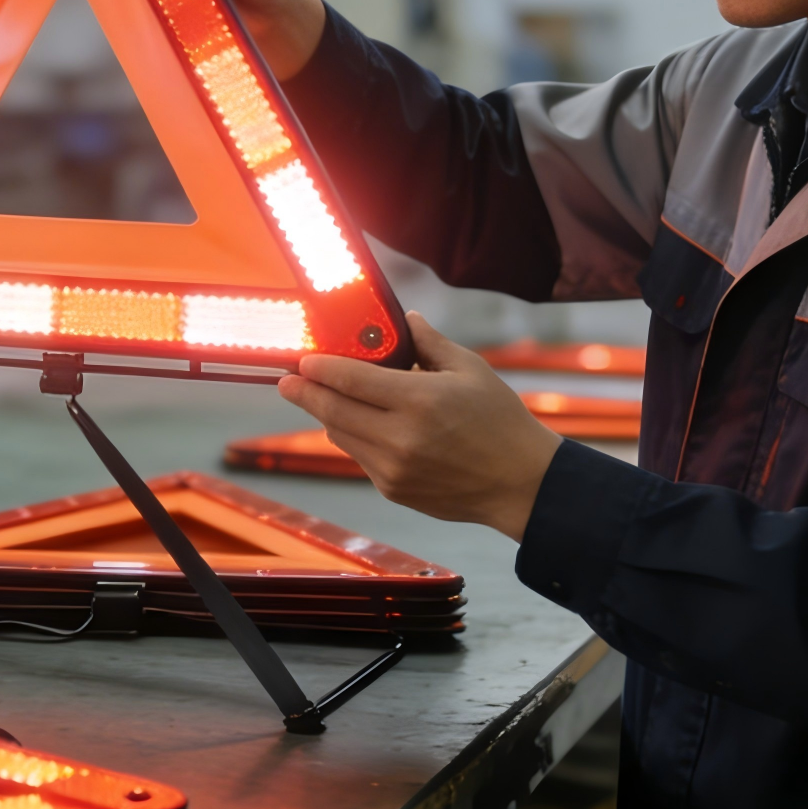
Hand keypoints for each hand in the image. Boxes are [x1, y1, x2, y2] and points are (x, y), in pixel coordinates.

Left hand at [279, 313, 563, 539]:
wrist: (521, 483)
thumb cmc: (500, 421)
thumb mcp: (471, 370)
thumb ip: (430, 342)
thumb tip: (407, 319)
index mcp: (420, 401)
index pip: (350, 380)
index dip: (319, 368)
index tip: (301, 360)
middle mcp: (400, 438)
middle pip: (331, 411)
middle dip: (303, 393)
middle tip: (287, 380)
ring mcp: (394, 469)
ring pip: (339, 436)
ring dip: (328, 415)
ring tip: (324, 397)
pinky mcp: (393, 489)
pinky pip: (359, 456)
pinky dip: (354, 437)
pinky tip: (364, 424)